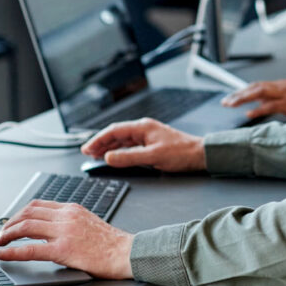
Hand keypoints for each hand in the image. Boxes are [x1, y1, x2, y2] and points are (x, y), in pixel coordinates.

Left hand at [0, 200, 132, 278]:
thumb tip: (51, 228)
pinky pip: (31, 249)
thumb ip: (70, 220)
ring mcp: (64, 232)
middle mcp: (67, 216)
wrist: (127, 252)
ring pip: (26, 227)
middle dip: (9, 223)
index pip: (38, 204)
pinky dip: (13, 251)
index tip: (11, 222)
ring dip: (7, 234)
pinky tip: (3, 254)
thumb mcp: (89, 221)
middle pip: (28, 213)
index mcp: (73, 208)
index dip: (20, 213)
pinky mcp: (64, 249)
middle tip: (1, 233)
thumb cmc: (112, 243)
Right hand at [80, 118, 204, 171]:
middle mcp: (143, 129)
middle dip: (100, 143)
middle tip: (86, 153)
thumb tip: (108, 158)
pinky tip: (113, 156)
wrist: (199, 154)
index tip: (86, 148)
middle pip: (116, 134)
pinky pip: (129, 145)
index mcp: (143, 127)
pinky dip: (119, 151)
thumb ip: (129, 157)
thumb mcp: (153, 157)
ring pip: (122, 140)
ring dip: (108, 147)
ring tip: (95, 155)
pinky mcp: (151, 143)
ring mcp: (147, 136)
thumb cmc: (181, 153)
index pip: (114, 130)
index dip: (98, 139)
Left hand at [222, 80, 285, 118]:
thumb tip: (258, 106)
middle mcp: (283, 86)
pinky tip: (249, 114)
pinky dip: (258, 110)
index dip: (242, 91)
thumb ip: (275, 100)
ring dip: (244, 98)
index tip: (230, 97)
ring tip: (231, 104)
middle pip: (255, 86)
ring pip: (260, 92)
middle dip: (238, 93)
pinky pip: (271, 105)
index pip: (258, 85)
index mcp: (282, 85)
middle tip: (225, 101)